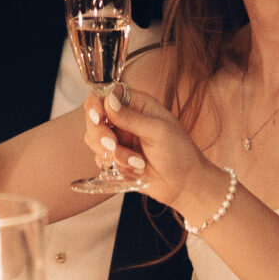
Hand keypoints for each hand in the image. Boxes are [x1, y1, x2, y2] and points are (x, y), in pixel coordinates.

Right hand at [88, 84, 215, 215]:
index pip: (105, 94)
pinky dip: (115, 166)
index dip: (96, 104)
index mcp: (137, 104)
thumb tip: (108, 99)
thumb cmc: (179, 153)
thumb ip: (131, 117)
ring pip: (94, 140)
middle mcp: (125, 119)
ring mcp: (119, 138)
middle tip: (114, 145)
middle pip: (94, 118)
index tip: (97, 118)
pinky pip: (100, 159)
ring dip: (113, 154)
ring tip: (136, 162)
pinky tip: (135, 170)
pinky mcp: (116, 158)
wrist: (184, 184)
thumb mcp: (158, 131)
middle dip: (101, 134)